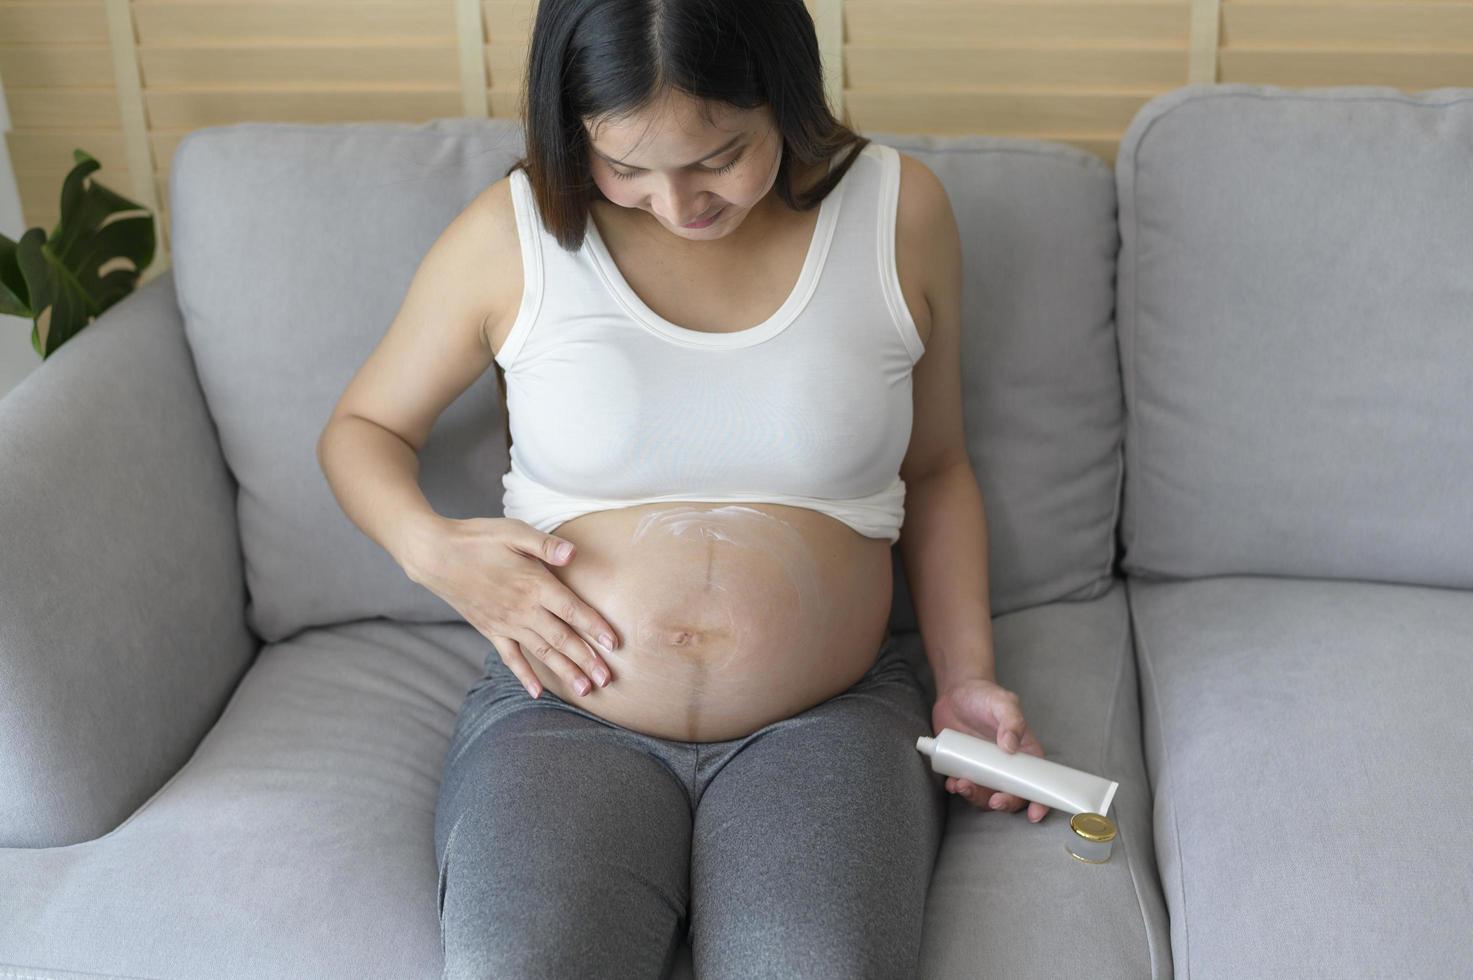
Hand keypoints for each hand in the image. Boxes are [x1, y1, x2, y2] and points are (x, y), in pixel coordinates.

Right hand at [406, 516, 619, 699]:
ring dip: (565, 672)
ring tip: (586, 690)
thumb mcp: (514, 532)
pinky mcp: (491, 630)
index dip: (594, 627)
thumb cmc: (478, 539)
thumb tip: (573, 552)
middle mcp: (523, 610)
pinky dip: (525, 675)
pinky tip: (537, 692)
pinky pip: (511, 658)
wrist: (436, 555)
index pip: (572, 610)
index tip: (614, 644)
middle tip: (608, 680)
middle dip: (587, 660)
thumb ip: (545, 545)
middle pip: (562, 639)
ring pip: (542, 652)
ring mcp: (506, 623)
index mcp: (534, 584)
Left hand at [931, 677, 1050, 822]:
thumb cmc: (986, 696)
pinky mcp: (965, 768)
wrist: (956, 693)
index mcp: (1025, 754)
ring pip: (986, 795)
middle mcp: (1007, 766)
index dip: (1040, 801)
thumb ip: (1011, 721)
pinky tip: (951, 782)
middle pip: (1012, 795)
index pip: (1038, 782)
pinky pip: (964, 786)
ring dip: (976, 797)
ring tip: (962, 784)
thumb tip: (1011, 747)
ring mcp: (985, 770)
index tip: (1034, 814)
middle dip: (1004, 803)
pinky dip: (958, 789)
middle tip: (993, 800)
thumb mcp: (1003, 703)